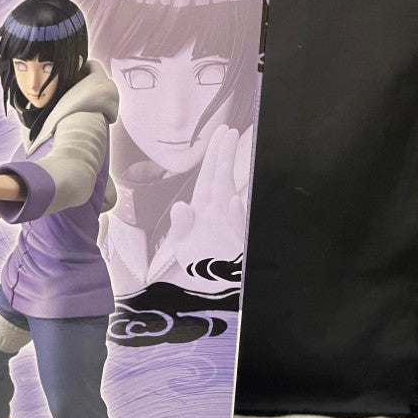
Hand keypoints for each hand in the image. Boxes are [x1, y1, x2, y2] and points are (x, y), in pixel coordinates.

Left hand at [162, 125, 249, 270]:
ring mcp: (228, 224)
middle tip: (228, 131)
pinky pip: (238, 227)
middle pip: (222, 177)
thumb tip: (182, 206)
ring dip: (228, 175)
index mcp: (205, 207)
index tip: (222, 132)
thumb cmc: (197, 261)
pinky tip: (232, 202)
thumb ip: (180, 225)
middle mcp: (219, 211)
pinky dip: (236, 215)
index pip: (210, 174)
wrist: (207, 287)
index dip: (215, 153)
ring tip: (227, 153)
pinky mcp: (236, 243)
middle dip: (224, 154)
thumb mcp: (182, 244)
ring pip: (230, 196)